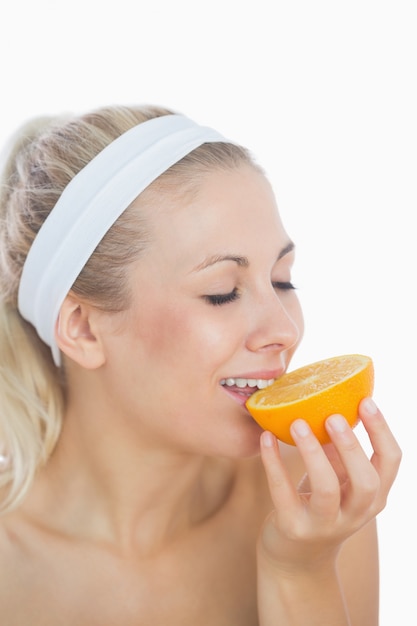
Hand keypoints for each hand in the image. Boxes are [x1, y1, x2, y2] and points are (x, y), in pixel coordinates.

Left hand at [258, 397, 401, 571]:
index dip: (381, 431)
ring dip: (313, 454)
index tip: (366, 400)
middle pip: (366, 482)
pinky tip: (266, 438)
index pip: (391, 462)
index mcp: (373, 496)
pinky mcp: (294, 527)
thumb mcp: (338, 479)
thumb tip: (330, 403)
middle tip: (334, 416)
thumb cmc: (319, 504)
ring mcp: (325, 524)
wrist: (296, 557)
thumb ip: (339, 450)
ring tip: (298, 423)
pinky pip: (283, 492)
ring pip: (326, 490)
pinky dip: (274, 463)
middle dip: (352, 447)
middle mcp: (355, 513)